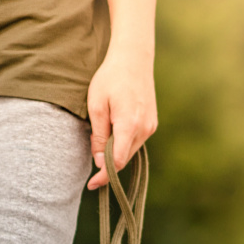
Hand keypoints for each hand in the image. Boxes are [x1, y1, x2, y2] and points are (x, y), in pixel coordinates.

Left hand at [85, 45, 157, 189]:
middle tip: (91, 150)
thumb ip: (99, 137)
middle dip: (106, 162)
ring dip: (114, 151)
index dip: (103, 176)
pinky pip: (135, 142)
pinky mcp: (152, 123)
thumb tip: (100, 163)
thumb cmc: (110, 78)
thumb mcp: (96, 106)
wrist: (133, 58)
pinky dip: (122, 143)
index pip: (117, 162)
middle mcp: (145, 129)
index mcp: (130, 125)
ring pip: (129, 151)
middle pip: (123, 159)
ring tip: (102, 131)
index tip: (91, 185)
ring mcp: (151, 126)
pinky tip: (113, 129)